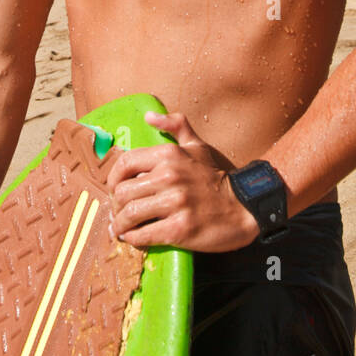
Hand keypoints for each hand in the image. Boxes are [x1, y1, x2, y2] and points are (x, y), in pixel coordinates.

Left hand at [106, 110, 259, 253]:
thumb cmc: (216, 176)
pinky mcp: (179, 229)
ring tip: (121, 229)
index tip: (113, 190)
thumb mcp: (197, 145)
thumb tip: (149, 116)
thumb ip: (175, 125)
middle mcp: (169, 177)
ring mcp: (175, 204)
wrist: (244, 206)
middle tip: (118, 214)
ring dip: (120, 225)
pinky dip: (134, 239)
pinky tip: (135, 239)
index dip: (112, 179)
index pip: (125, 163)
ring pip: (129, 215)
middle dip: (115, 207)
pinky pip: (144, 235)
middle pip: (122, 193)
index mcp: (169, 154)